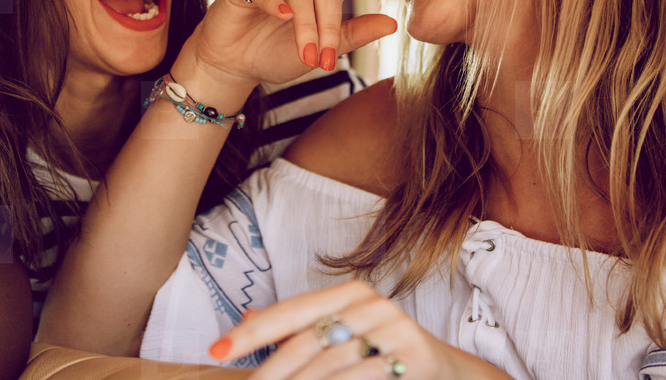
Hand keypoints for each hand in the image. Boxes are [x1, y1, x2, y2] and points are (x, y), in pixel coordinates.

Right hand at [178, 0, 404, 94]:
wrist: (234, 65)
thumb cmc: (277, 52)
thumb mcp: (321, 51)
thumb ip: (354, 35)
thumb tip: (392, 24)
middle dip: (330, 25)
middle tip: (325, 58)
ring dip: (306, 25)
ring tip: (306, 55)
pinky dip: (274, 1)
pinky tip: (282, 16)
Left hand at [208, 280, 505, 379]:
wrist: (449, 373)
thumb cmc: (384, 354)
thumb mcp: (343, 333)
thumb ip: (300, 327)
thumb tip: (246, 315)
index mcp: (347, 293)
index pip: (289, 312)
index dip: (251, 333)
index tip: (216, 352)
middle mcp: (369, 303)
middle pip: (306, 342)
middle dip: (271, 373)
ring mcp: (393, 327)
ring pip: (330, 365)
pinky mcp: (411, 353)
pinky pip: (363, 377)